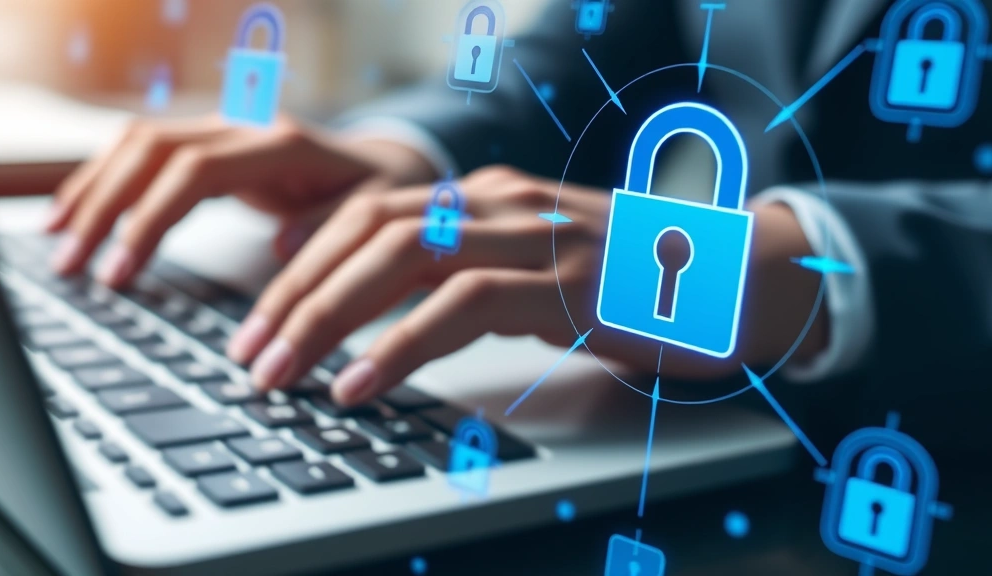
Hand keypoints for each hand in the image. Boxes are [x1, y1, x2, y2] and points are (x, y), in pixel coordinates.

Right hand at [45, 114, 435, 286]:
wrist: (389, 166)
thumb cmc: (383, 198)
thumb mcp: (374, 218)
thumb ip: (332, 230)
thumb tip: (283, 249)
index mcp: (283, 145)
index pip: (197, 171)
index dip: (152, 219)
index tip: (120, 271)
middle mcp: (247, 128)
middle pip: (153, 150)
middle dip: (105, 206)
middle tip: (72, 265)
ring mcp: (227, 131)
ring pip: (141, 145)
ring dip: (95, 190)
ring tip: (58, 244)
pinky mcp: (215, 147)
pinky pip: (149, 154)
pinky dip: (111, 181)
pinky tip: (83, 214)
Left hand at [227, 166, 827, 404]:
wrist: (743, 274)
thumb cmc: (635, 280)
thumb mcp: (537, 269)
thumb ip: (470, 276)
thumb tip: (397, 312)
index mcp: (487, 197)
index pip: (369, 209)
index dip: (304, 258)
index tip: (262, 310)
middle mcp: (502, 203)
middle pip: (367, 228)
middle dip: (293, 293)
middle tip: (249, 353)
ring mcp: (537, 236)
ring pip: (402, 256)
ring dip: (327, 317)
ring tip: (281, 372)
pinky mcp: (570, 283)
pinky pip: (462, 306)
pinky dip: (400, 345)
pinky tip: (361, 383)